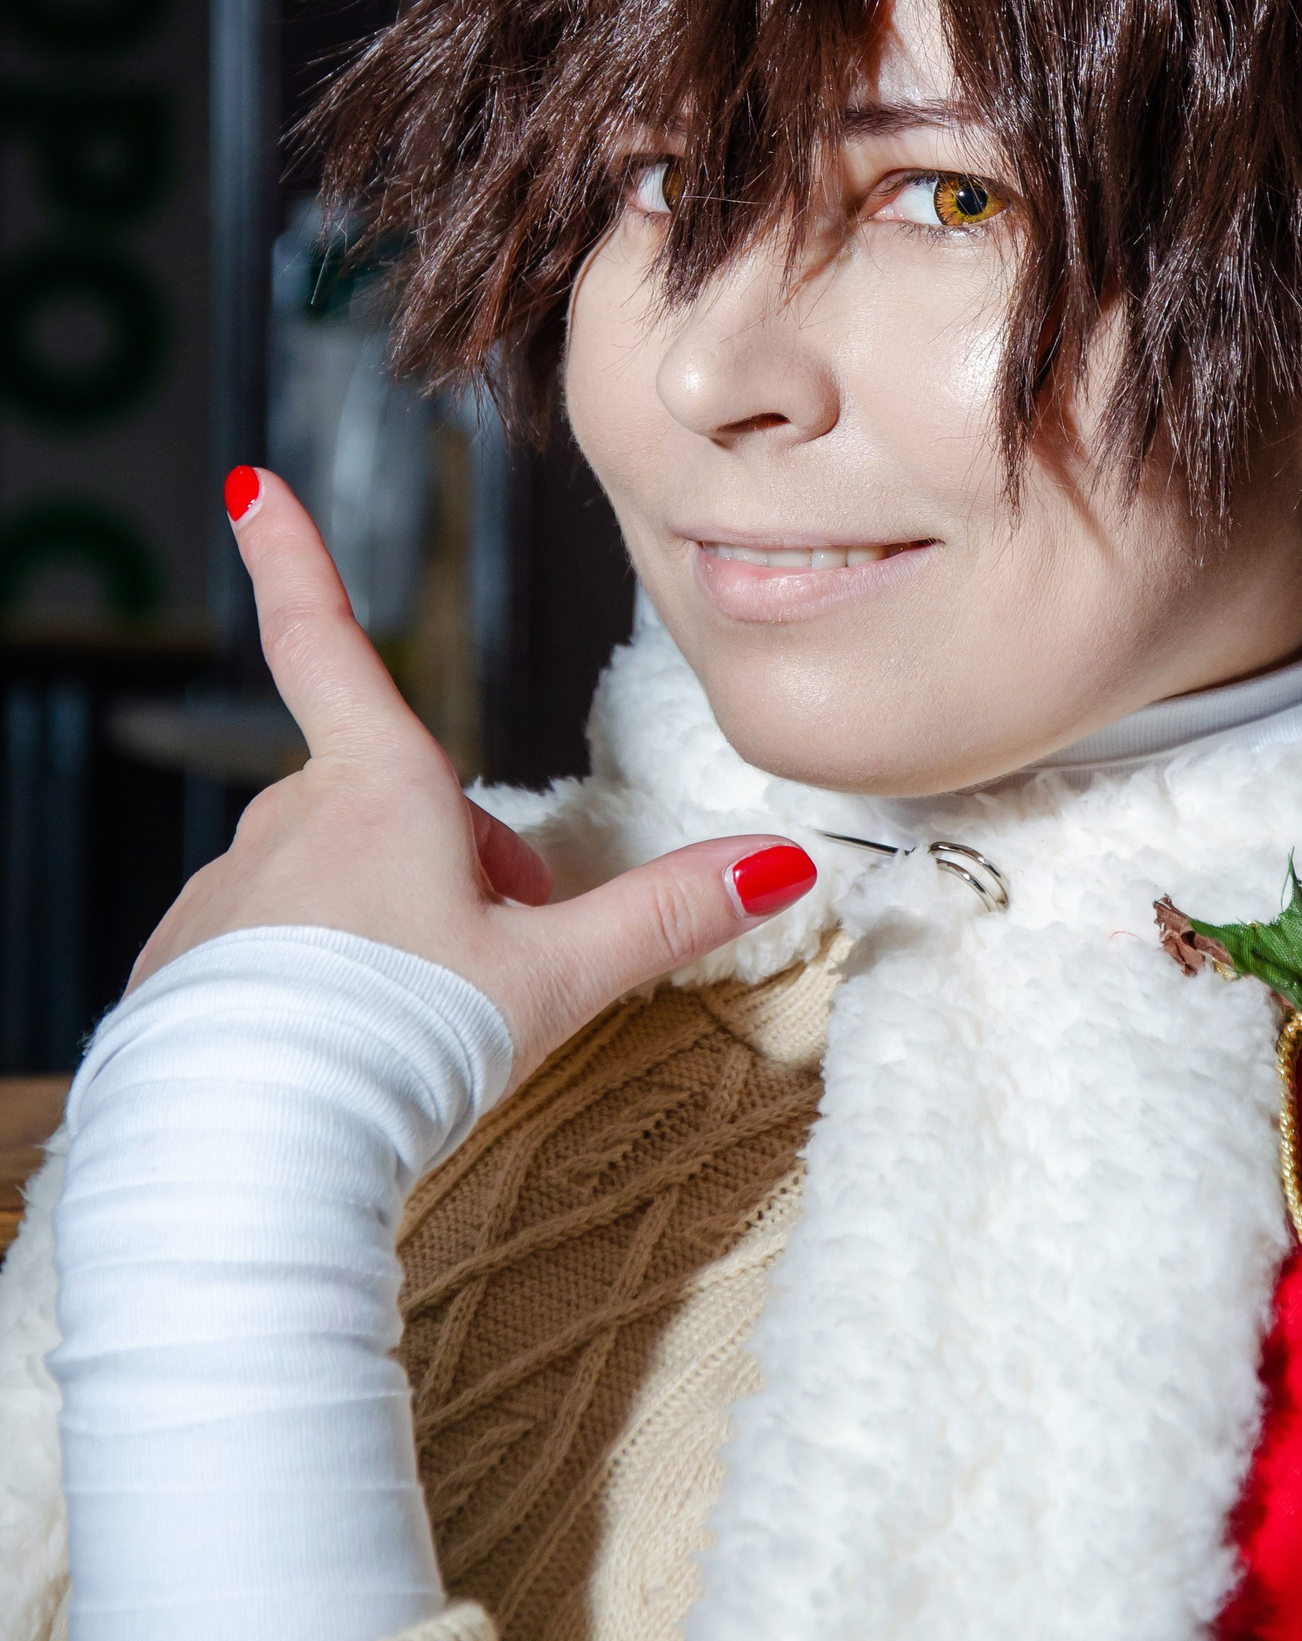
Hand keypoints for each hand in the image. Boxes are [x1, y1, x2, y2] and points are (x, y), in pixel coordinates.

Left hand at [128, 468, 814, 1086]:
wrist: (255, 1156)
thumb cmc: (405, 1046)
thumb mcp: (558, 975)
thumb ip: (668, 913)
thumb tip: (780, 862)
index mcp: (377, 790)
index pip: (326, 640)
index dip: (289, 553)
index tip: (247, 484)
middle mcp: (286, 819)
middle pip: (389, 808)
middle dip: (450, 868)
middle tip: (490, 966)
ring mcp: (224, 893)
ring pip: (328, 883)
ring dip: (383, 927)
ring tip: (415, 1024)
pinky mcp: (181, 967)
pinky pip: (263, 949)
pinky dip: (307, 986)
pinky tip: (336, 1056)